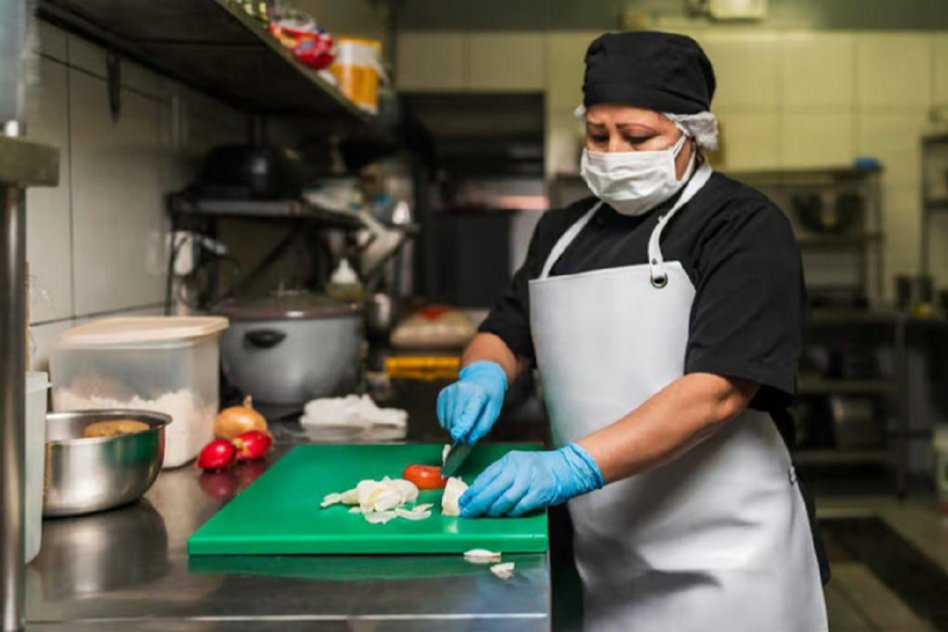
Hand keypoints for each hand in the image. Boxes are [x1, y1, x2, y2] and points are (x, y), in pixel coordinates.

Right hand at [436, 361, 507, 443]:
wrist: (482, 378)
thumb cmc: (490, 398)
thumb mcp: (494, 411)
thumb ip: (483, 426)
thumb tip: (468, 439)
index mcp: (478, 393)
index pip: (469, 412)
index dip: (463, 425)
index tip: (458, 436)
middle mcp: (461, 390)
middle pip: (455, 420)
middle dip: (461, 432)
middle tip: (468, 435)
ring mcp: (450, 391)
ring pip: (447, 421)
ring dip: (455, 427)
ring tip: (465, 420)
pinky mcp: (442, 394)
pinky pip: (442, 418)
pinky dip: (449, 421)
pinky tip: (458, 415)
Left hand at [459, 444, 603, 517]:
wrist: (568, 467)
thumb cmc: (542, 468)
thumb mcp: (519, 464)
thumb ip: (502, 475)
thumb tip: (480, 491)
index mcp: (510, 460)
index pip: (486, 476)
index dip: (472, 491)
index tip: (463, 501)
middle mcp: (518, 469)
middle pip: (491, 489)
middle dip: (477, 503)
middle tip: (467, 512)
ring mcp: (529, 480)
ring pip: (504, 499)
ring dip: (492, 510)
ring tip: (485, 515)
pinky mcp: (539, 492)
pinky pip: (520, 506)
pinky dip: (511, 512)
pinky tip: (507, 514)